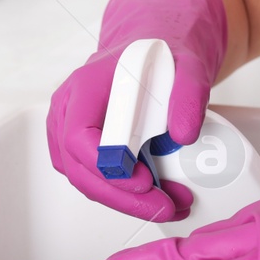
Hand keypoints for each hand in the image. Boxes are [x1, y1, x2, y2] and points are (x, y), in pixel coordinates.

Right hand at [46, 0, 227, 222]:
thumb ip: (190, 93)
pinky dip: (125, 194)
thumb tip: (184, 135)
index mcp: (87, 85)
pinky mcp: (81, 148)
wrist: (151, 53)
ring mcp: (69, 130)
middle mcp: (69, 109)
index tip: (143, 179)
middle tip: (165, 205)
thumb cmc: (160, 58)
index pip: (78, 135)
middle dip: (123, 196)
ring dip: (127, 201)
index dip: (107, 164)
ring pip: (85, 179)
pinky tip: (158, 194)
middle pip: (79, 167)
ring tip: (172, 202)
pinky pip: (94, 179)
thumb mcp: (188, 64)